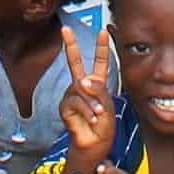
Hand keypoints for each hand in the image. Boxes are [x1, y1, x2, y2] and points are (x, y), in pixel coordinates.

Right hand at [58, 25, 115, 172]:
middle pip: (75, 62)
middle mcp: (82, 86)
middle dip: (70, 44)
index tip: (103, 30)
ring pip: (81, 89)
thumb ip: (98, 91)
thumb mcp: (108, 106)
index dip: (102, 46)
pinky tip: (90, 118)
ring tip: (98, 115)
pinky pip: (75, 101)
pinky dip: (86, 110)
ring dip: (92, 103)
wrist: (94, 144)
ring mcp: (72, 95)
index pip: (100, 62)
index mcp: (98, 83)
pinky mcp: (65, 106)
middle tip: (65, 28)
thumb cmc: (103, 126)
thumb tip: (82, 80)